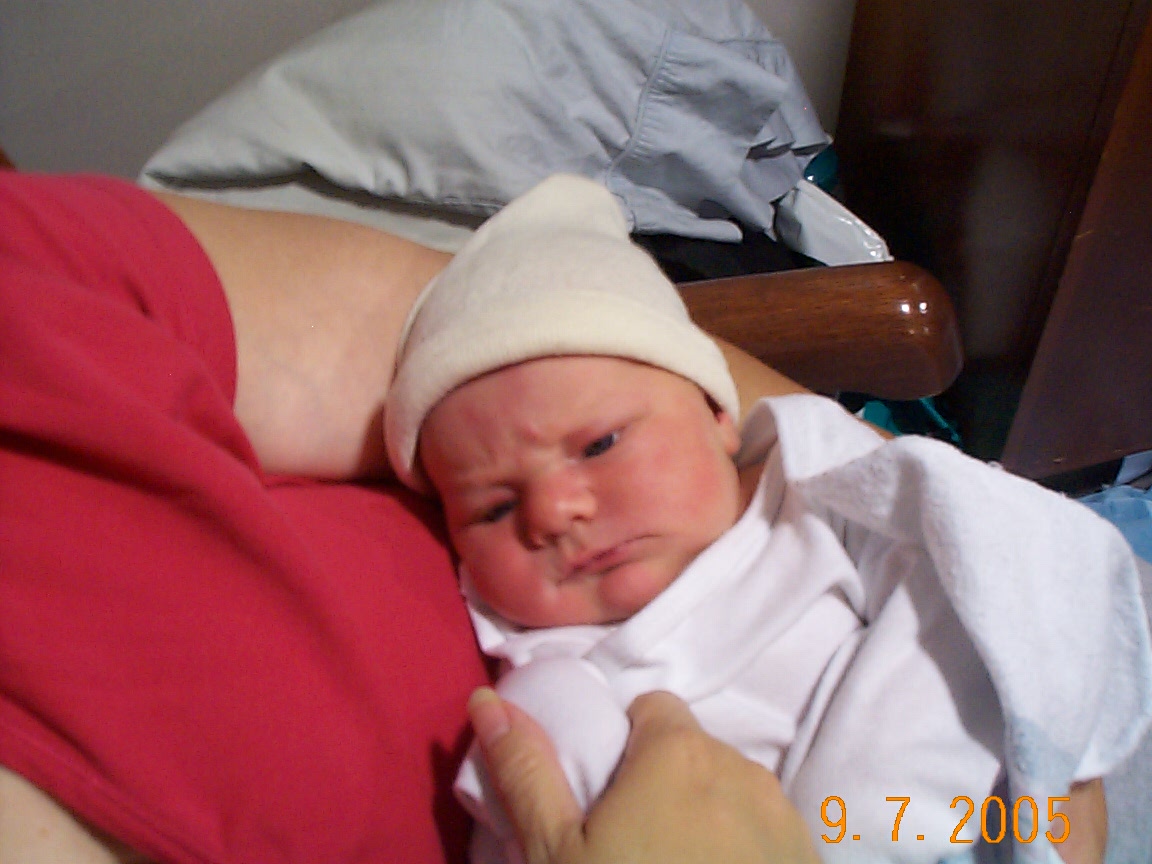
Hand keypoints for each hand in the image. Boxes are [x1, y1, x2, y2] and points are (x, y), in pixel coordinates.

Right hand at [467, 687, 820, 863]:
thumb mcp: (554, 852)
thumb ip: (527, 770)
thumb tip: (488, 700)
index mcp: (679, 753)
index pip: (652, 708)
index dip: (625, 745)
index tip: (608, 796)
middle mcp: (743, 770)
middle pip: (694, 752)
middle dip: (665, 783)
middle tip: (633, 845)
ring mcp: (786, 818)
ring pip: (734, 793)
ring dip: (708, 816)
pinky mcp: (810, 859)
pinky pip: (768, 834)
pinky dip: (746, 851)